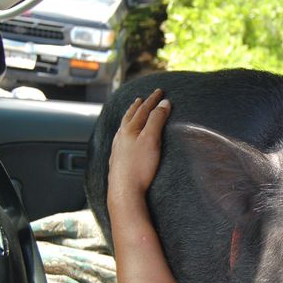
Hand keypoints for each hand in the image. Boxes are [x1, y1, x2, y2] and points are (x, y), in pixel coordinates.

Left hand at [108, 89, 170, 204]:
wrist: (124, 190)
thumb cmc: (139, 166)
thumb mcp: (152, 139)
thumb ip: (157, 120)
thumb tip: (164, 103)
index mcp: (130, 128)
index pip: (144, 109)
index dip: (153, 99)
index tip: (160, 91)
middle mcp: (121, 135)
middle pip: (131, 115)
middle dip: (139, 105)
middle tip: (143, 98)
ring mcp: (118, 147)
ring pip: (123, 126)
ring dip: (130, 116)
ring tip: (132, 112)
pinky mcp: (118, 159)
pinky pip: (120, 138)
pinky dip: (124, 131)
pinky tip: (124, 136)